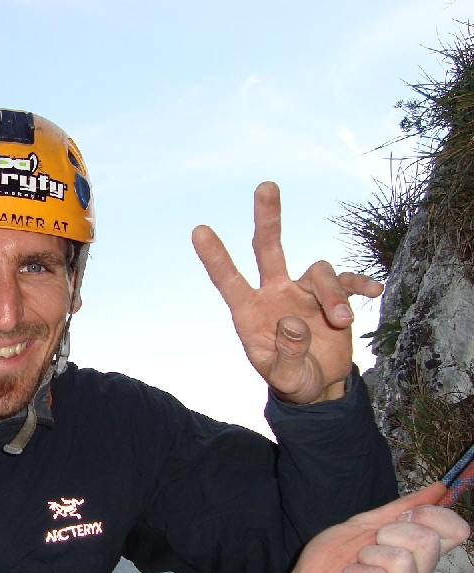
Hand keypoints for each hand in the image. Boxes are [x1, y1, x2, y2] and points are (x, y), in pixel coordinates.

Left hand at [192, 181, 382, 403]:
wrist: (319, 387)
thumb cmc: (293, 381)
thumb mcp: (286, 379)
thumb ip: (287, 355)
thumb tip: (293, 322)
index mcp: (250, 312)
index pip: (228, 279)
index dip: (215, 256)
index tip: (199, 229)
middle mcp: (275, 294)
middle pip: (268, 248)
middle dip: (268, 217)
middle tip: (266, 185)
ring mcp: (303, 292)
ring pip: (318, 272)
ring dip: (333, 294)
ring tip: (342, 322)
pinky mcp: (332, 298)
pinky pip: (347, 280)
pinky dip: (359, 283)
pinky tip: (374, 290)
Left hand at [264, 483, 469, 572]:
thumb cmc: (329, 564)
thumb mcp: (363, 526)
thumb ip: (399, 509)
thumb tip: (439, 488)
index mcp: (420, 559)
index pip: (455, 531)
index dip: (430, 514)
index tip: (401, 517)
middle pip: (428, 540)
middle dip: (388, 533)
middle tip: (366, 549)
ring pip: (401, 559)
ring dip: (367, 557)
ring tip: (355, 570)